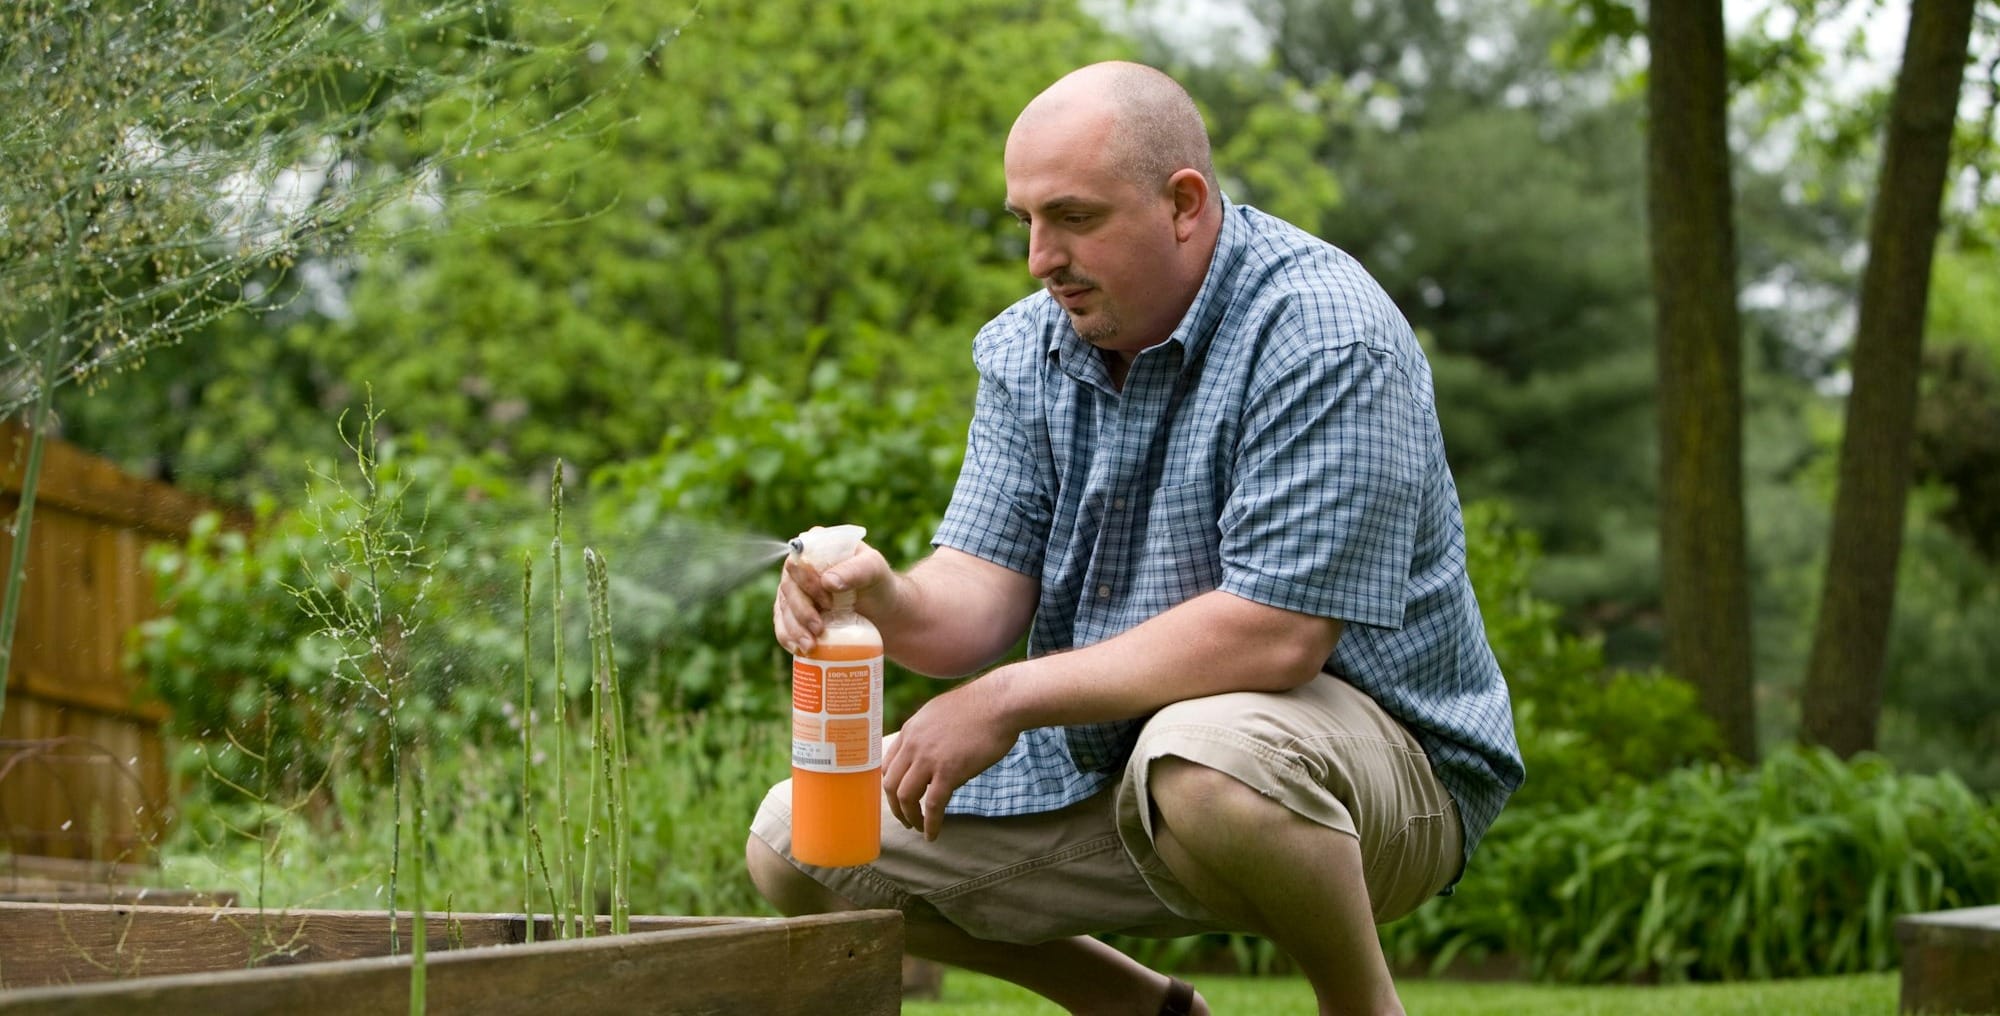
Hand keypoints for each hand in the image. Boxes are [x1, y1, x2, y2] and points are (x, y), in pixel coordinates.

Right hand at [773, 541, 891, 654]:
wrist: (883, 613)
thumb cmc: (879, 584)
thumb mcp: (874, 570)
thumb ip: (856, 570)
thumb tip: (828, 581)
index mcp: (817, 546)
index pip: (799, 560)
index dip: (807, 581)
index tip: (828, 602)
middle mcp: (801, 566)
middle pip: (788, 587)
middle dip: (801, 611)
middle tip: (819, 629)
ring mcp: (795, 590)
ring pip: (783, 608)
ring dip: (793, 629)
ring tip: (810, 646)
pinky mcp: (794, 613)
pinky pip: (783, 625)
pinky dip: (787, 637)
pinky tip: (797, 649)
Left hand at [882, 675, 1020, 840]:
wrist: (1001, 702)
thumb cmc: (980, 707)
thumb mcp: (940, 713)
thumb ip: (928, 734)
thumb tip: (929, 757)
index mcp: (910, 729)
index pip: (886, 764)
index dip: (890, 785)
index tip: (898, 798)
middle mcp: (914, 743)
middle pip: (890, 783)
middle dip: (895, 806)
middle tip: (905, 819)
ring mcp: (929, 758)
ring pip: (906, 797)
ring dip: (910, 817)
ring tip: (918, 827)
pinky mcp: (949, 771)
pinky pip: (933, 805)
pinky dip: (930, 824)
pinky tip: (933, 834)